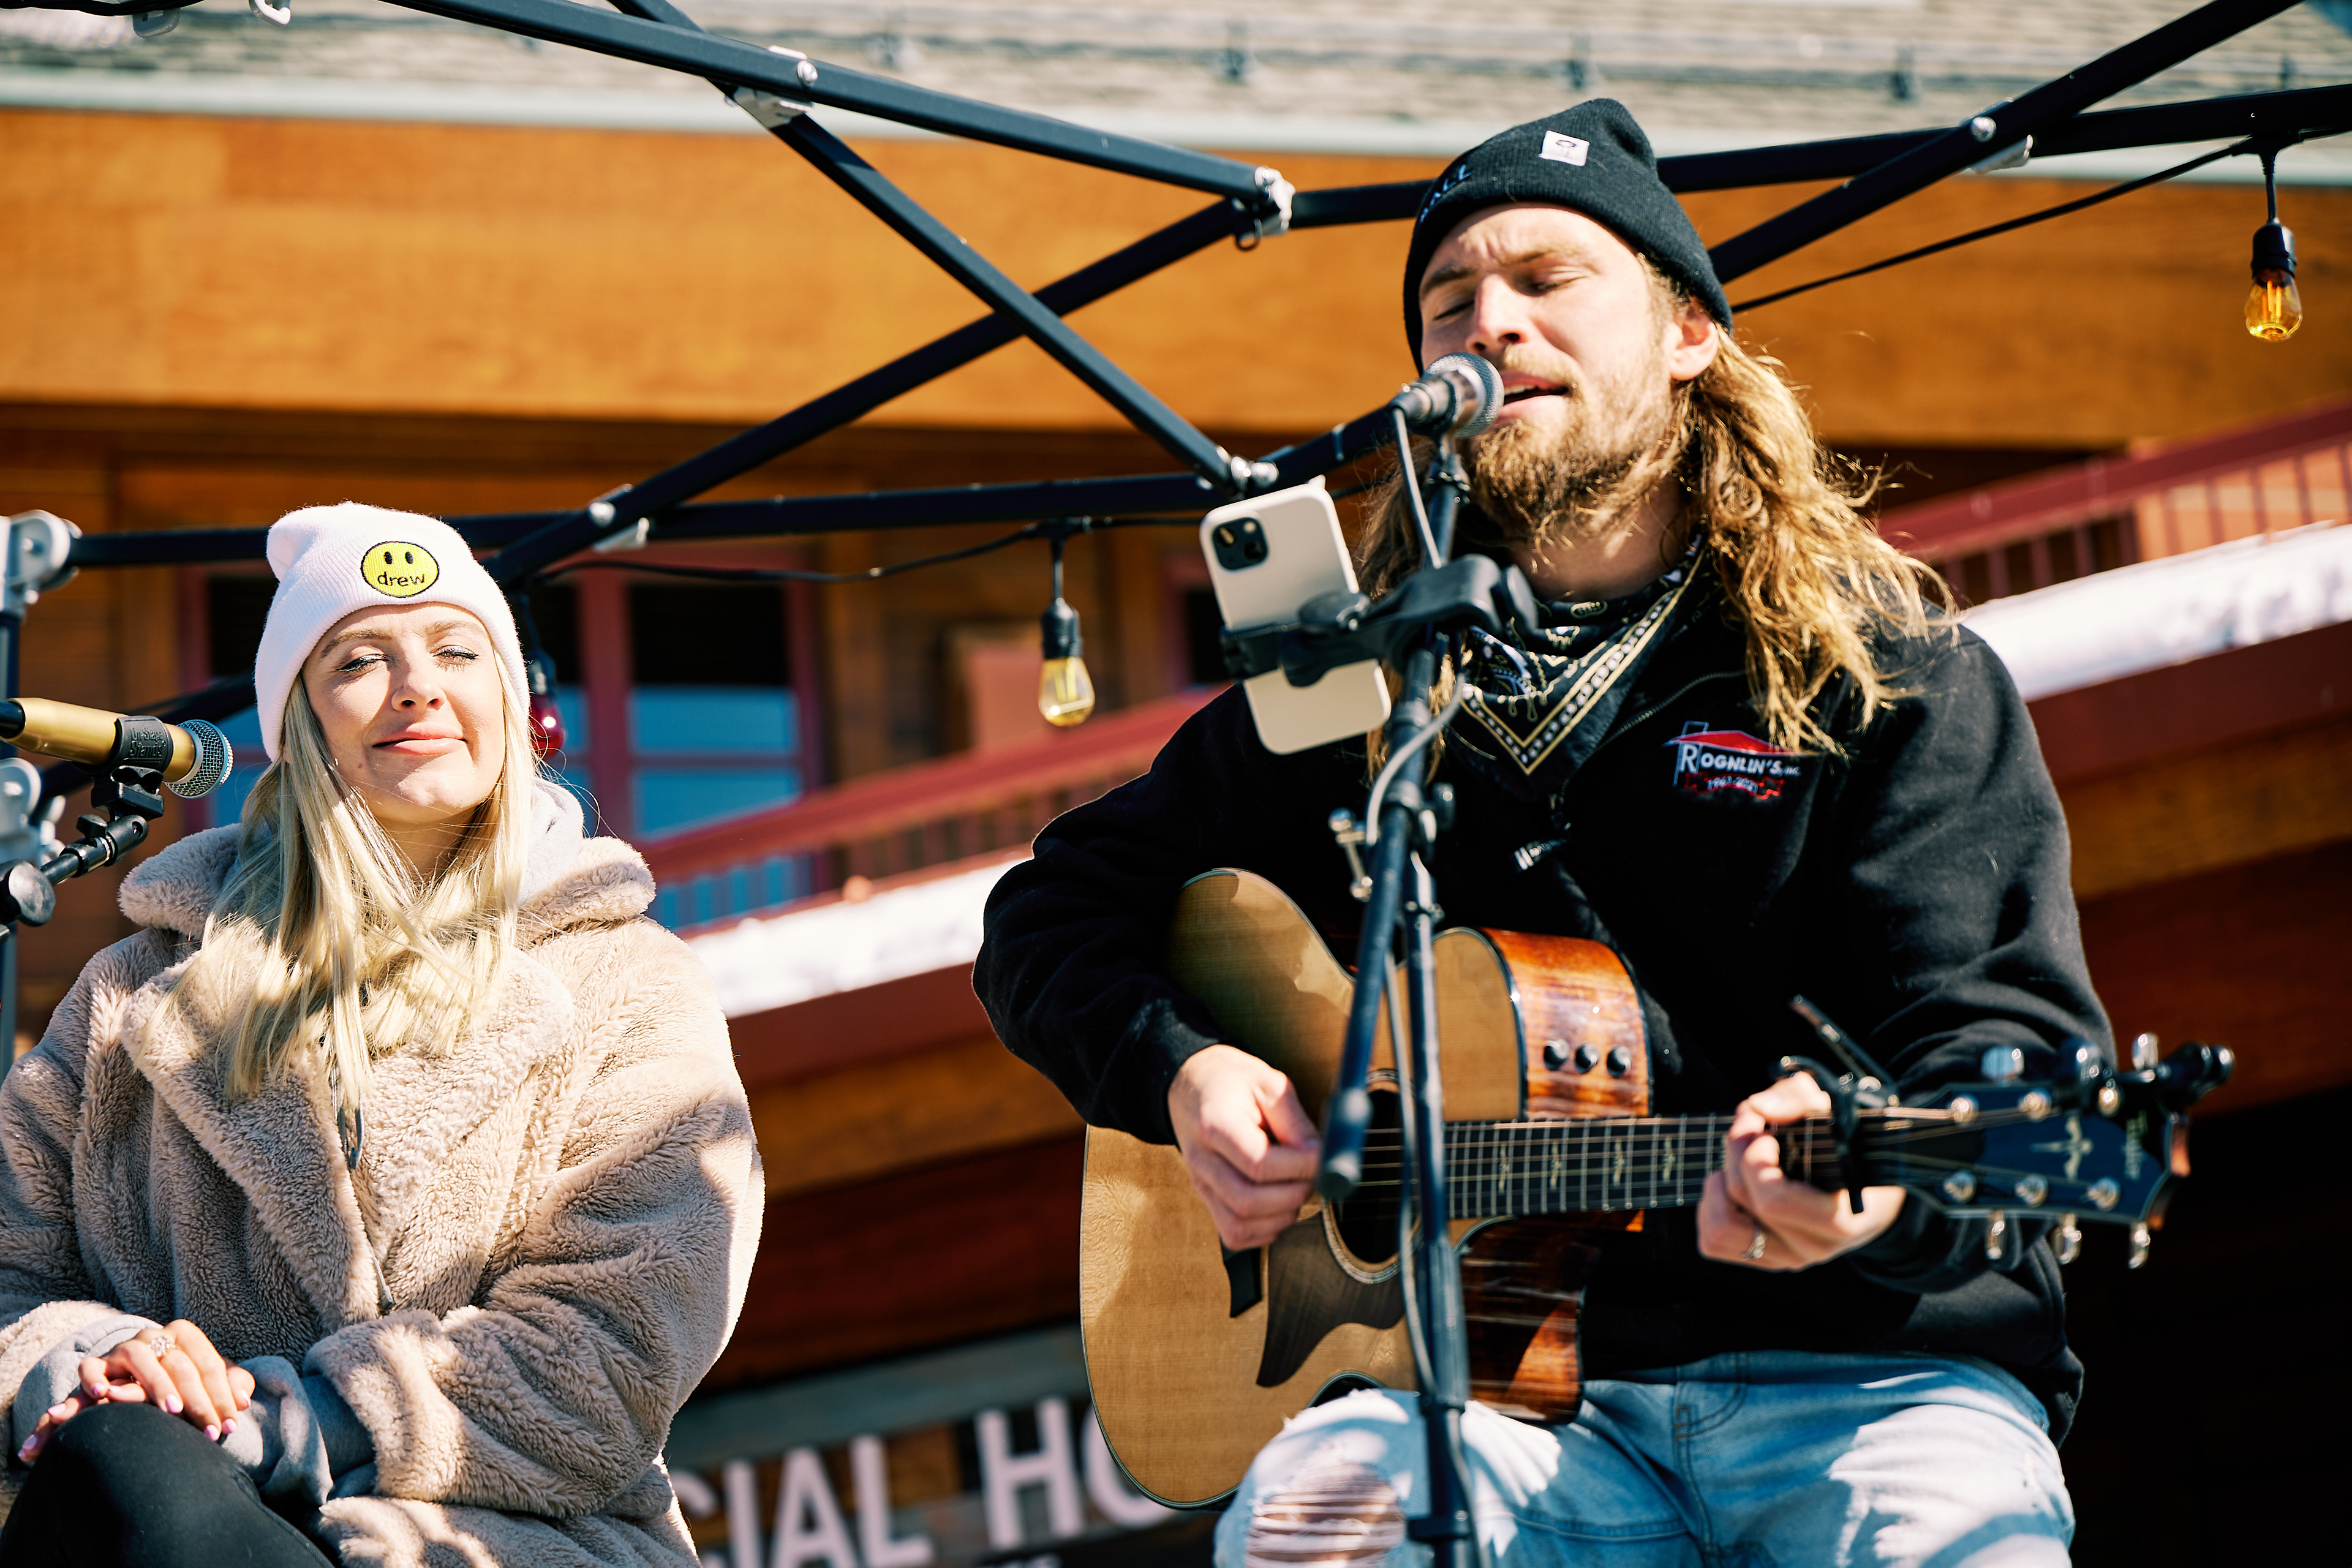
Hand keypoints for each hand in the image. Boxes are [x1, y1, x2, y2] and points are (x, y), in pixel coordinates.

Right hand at [17, 1319, 255, 1463]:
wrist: (139, 1380)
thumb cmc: (185, 1386)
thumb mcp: (210, 1383)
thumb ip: (231, 1387)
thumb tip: (243, 1402)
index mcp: (185, 1335)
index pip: (208, 1365)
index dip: (222, 1397)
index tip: (229, 1427)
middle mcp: (154, 1336)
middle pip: (179, 1364)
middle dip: (198, 1401)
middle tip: (208, 1431)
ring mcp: (124, 1348)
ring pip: (140, 1358)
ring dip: (157, 1384)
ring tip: (172, 1410)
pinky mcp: (96, 1364)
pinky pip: (90, 1367)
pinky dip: (94, 1378)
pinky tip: (103, 1394)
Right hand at [1168, 1045, 1321, 1249]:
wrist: (1192, 1088)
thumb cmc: (1232, 1083)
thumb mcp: (1268, 1083)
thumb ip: (1295, 1122)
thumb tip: (1321, 1157)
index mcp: (1214, 1123)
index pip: (1257, 1162)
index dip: (1299, 1166)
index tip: (1321, 1154)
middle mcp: (1202, 1160)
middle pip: (1247, 1201)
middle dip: (1293, 1195)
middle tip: (1313, 1175)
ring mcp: (1201, 1184)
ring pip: (1240, 1225)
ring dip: (1281, 1216)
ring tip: (1297, 1187)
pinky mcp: (1208, 1200)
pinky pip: (1235, 1235)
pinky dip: (1266, 1230)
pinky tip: (1280, 1205)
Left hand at [1697, 1074, 1904, 1270]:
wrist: (1871, 1191)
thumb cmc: (1850, 1147)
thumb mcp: (1836, 1114)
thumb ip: (1801, 1101)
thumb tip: (1758, 1108)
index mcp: (1839, 1219)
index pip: (1773, 1200)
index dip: (1754, 1159)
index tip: (1765, 1131)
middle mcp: (1814, 1247)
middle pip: (1743, 1199)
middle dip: (1736, 1150)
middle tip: (1749, 1122)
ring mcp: (1789, 1258)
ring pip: (1721, 1229)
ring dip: (1718, 1184)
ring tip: (1738, 1160)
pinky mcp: (1767, 1259)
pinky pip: (1714, 1243)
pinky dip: (1711, 1208)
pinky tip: (1731, 1182)